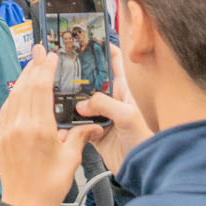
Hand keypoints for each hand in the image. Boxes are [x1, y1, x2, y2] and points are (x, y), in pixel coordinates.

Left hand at [0, 46, 102, 205]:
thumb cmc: (50, 186)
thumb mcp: (71, 159)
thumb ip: (80, 137)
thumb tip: (91, 126)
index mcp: (39, 130)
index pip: (41, 90)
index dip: (45, 70)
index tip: (49, 56)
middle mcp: (19, 127)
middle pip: (25, 88)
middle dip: (33, 67)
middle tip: (39, 51)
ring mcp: (7, 132)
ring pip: (13, 97)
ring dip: (22, 79)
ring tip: (31, 66)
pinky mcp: (0, 139)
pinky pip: (5, 110)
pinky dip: (13, 97)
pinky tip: (19, 91)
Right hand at [75, 50, 150, 172]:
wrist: (142, 167)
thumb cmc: (145, 140)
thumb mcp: (127, 115)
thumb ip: (104, 105)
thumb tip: (83, 103)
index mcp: (123, 91)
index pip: (114, 63)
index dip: (103, 49)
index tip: (90, 38)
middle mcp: (111, 101)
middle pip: (91, 83)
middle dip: (78, 78)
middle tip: (63, 70)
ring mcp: (102, 117)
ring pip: (81, 104)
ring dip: (71, 105)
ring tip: (60, 100)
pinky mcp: (94, 133)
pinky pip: (78, 125)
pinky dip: (70, 126)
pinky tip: (66, 126)